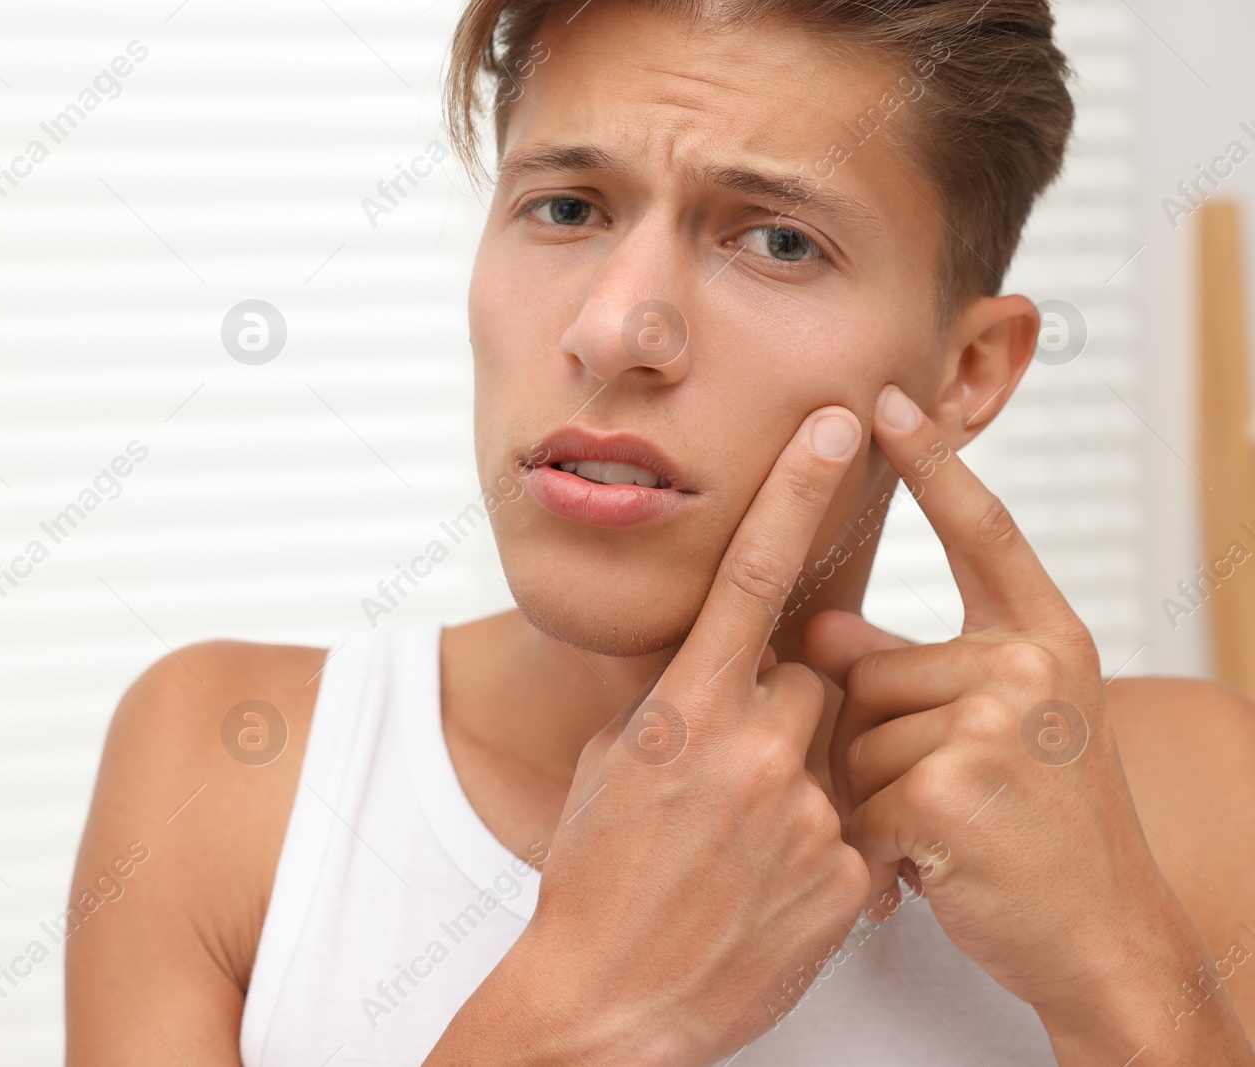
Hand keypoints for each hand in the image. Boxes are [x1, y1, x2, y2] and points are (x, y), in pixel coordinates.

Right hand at [427, 406, 870, 1066]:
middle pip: (811, 679)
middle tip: (731, 776)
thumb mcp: (607, 766)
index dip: (795, 492)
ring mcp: (803, 812)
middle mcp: (752, 748)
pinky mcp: (843, 876)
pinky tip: (766, 888)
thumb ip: (667, 700)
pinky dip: (821, 850)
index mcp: (685, 710)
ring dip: (801, 782)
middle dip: (784, 710)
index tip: (836, 426)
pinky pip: (854, 832)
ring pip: (833, 755)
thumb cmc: (590, 878)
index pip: (751, 576)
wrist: (607, 1002)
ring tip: (741, 846)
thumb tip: (704, 658)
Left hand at [805, 384, 1254, 1062]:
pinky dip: (875, 844)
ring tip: (948, 830)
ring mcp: (994, 725)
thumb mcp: (1002, 731)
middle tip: (950, 794)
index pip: (982, 533)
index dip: (935, 464)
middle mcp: (1029, 668)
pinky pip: (856, 798)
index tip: (887, 400)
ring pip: (854, 736)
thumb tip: (821, 625)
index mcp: (1046, 640)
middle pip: (868, 669)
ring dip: (876, 795)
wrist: (1105, 939)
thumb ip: (913, 668)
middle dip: (877, 740)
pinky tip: (932, 866)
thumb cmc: (1039, 827)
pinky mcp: (951, 787)